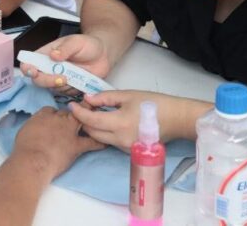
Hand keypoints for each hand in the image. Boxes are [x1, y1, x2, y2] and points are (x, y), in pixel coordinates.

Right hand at [13, 107, 106, 179]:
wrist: (33, 159)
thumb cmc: (25, 146)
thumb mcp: (26, 129)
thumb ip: (35, 125)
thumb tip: (39, 126)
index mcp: (44, 115)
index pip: (52, 110)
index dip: (54, 114)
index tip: (55, 118)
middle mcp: (58, 119)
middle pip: (69, 111)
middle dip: (75, 110)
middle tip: (80, 110)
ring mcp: (69, 132)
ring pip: (82, 121)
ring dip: (89, 119)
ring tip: (96, 117)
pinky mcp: (76, 146)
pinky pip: (91, 142)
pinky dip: (98, 142)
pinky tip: (105, 142)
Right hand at [20, 33, 111, 86]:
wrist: (103, 54)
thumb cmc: (88, 44)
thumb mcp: (76, 42)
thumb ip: (65, 48)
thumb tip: (53, 55)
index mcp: (46, 54)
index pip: (29, 63)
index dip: (28, 69)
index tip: (34, 72)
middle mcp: (49, 68)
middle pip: (38, 80)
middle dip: (47, 81)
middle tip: (63, 78)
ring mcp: (58, 79)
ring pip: (52, 88)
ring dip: (62, 86)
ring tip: (76, 77)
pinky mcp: (69, 87)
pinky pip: (66, 94)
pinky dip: (72, 90)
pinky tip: (80, 81)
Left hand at [69, 90, 193, 151]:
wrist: (175, 119)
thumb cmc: (153, 103)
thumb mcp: (127, 95)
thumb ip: (105, 98)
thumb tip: (87, 99)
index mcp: (119, 123)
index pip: (91, 120)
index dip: (78, 112)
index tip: (71, 105)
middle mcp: (120, 139)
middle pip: (92, 133)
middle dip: (84, 121)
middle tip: (82, 108)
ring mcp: (125, 147)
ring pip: (100, 139)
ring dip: (94, 128)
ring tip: (94, 113)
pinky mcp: (129, 151)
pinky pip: (110, 142)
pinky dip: (104, 133)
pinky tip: (106, 122)